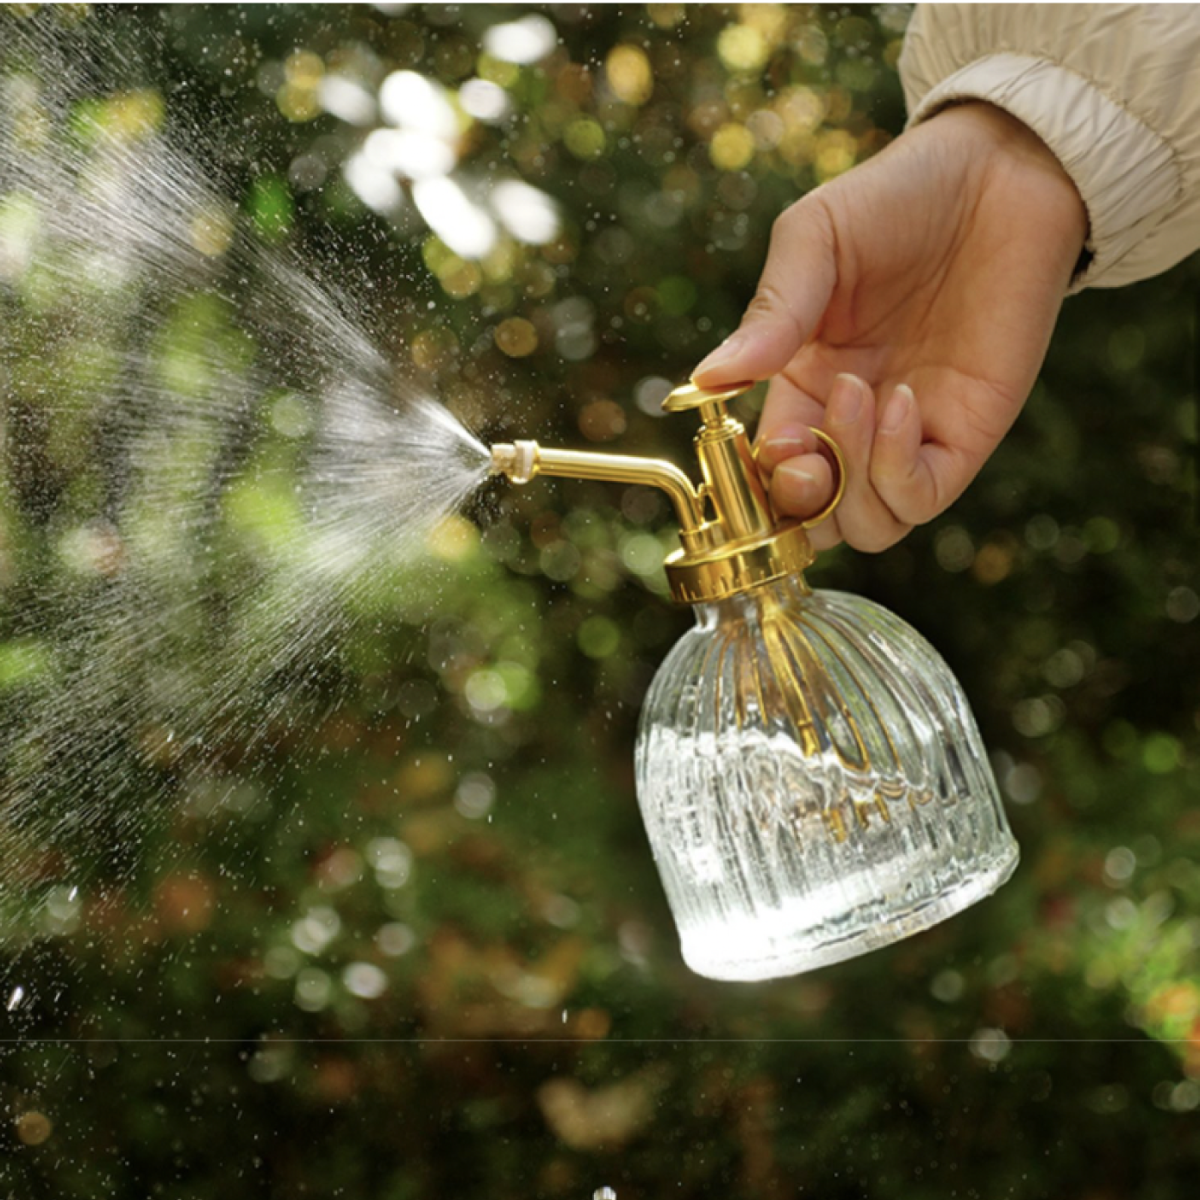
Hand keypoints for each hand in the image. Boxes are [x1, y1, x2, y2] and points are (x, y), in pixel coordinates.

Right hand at [692, 103, 1087, 551]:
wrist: (999, 171)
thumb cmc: (897, 198)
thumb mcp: (814, 243)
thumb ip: (769, 315)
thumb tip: (709, 380)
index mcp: (801, 386)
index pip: (767, 473)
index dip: (758, 480)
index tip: (765, 441)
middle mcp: (850, 424)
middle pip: (813, 520)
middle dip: (799, 505)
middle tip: (804, 455)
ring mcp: (908, 436)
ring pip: (865, 524)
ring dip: (850, 482)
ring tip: (858, 393)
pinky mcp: (965, 435)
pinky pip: (921, 497)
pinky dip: (897, 469)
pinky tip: (899, 400)